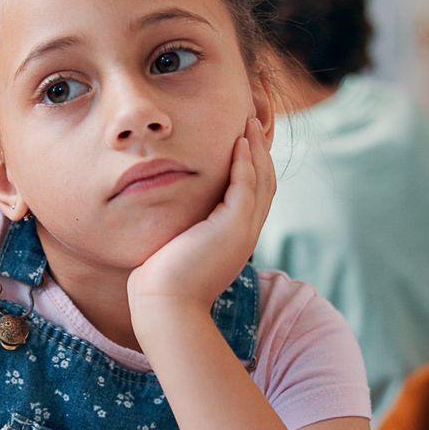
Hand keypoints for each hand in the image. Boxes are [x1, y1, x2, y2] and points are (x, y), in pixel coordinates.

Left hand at [126, 116, 272, 322]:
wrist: (165, 306)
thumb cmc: (162, 283)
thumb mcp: (179, 250)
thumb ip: (184, 232)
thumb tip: (170, 220)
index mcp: (235, 239)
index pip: (254, 196)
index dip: (254, 167)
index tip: (244, 142)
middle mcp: (246, 234)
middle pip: (265, 184)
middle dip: (262, 151)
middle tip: (254, 123)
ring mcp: (243, 231)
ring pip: (261, 181)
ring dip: (257, 149)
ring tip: (250, 123)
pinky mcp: (234, 228)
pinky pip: (246, 186)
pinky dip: (245, 162)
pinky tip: (239, 143)